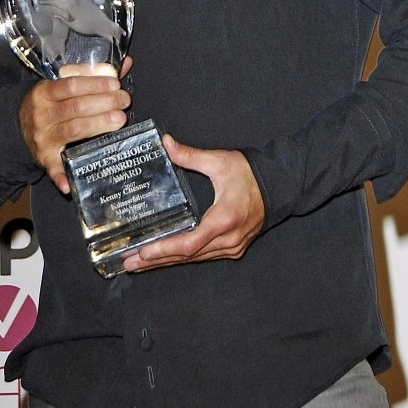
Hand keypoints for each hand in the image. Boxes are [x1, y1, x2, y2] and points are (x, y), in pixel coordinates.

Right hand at [19, 58, 132, 193]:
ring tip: (120, 119)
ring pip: (73, 130)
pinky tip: (70, 184)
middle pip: (75, 107)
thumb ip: (92, 75)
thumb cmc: (49, 103)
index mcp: (44, 92)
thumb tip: (125, 63)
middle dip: (103, 103)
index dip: (95, 83)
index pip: (71, 84)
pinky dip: (61, 176)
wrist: (18, 127)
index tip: (115, 83)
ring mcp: (43, 138)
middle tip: (124, 100)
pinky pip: (53, 168)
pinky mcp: (45, 159)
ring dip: (98, 125)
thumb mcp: (63, 85)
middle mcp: (42, 115)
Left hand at [122, 134, 265, 270]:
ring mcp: (232, 247)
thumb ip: (190, 155)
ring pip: (194, 259)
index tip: (143, 253)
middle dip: (156, 261)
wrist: (278, 184)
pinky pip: (203, 256)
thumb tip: (166, 143)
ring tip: (139, 264)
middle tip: (129, 263)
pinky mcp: (233, 248)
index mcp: (224, 219)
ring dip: (167, 262)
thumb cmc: (250, 173)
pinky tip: (165, 258)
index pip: (189, 243)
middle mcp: (228, 239)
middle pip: (187, 256)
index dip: (164, 249)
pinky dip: (182, 258)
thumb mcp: (219, 161)